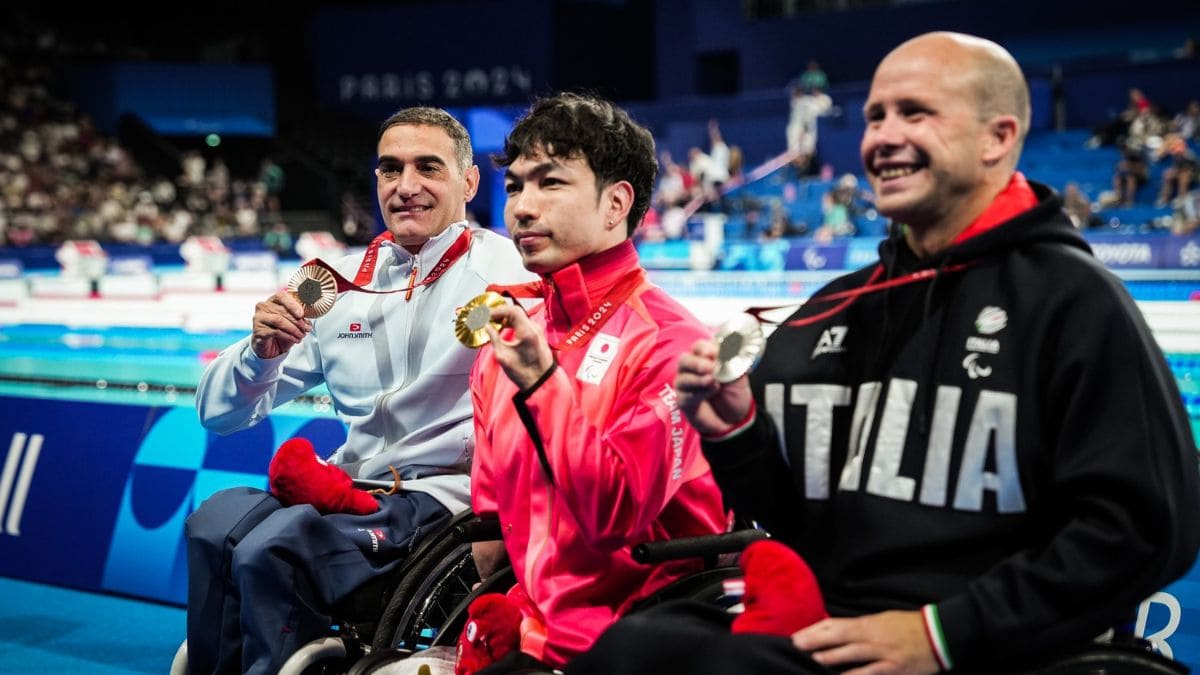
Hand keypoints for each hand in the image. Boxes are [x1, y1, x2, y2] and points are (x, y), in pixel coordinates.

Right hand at [250, 291, 311, 359]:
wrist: (271, 346)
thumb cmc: (281, 331)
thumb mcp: (292, 322)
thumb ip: (299, 317)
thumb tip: (308, 321)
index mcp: (272, 301)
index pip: (281, 296)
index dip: (292, 304)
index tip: (301, 314)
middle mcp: (263, 307)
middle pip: (282, 310)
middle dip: (298, 321)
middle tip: (307, 328)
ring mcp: (259, 318)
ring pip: (279, 320)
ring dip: (293, 329)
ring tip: (301, 335)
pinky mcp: (258, 330)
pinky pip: (275, 331)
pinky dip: (288, 336)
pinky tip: (295, 339)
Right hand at [485, 303, 553, 390]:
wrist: (541, 382)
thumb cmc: (523, 372)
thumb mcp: (503, 356)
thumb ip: (494, 338)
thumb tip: (486, 326)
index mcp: (527, 332)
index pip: (512, 311)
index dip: (497, 311)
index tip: (486, 316)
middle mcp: (534, 329)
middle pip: (515, 311)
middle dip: (500, 313)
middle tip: (487, 318)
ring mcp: (537, 331)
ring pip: (519, 316)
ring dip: (505, 318)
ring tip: (493, 323)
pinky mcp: (537, 335)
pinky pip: (523, 323)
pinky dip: (512, 323)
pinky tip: (503, 328)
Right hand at [674, 338, 752, 435]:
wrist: (735, 419)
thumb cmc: (733, 394)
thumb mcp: (739, 375)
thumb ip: (734, 361)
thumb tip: (731, 349)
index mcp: (705, 359)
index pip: (698, 347)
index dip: (704, 348)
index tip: (714, 353)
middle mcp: (692, 370)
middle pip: (684, 360)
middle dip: (696, 363)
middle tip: (710, 367)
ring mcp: (686, 386)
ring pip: (682, 379)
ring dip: (698, 380)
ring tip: (713, 382)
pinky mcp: (684, 401)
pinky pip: (684, 396)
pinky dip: (698, 394)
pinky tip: (709, 394)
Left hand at [791, 610, 938, 674]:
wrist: (938, 634)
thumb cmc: (907, 626)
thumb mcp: (881, 620)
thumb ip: (859, 626)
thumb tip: (835, 628)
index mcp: (868, 623)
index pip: (835, 624)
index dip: (815, 629)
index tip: (798, 634)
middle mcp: (872, 636)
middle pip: (838, 636)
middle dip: (816, 640)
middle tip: (796, 644)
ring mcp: (882, 652)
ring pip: (852, 653)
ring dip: (831, 657)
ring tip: (813, 659)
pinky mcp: (893, 668)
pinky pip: (870, 672)